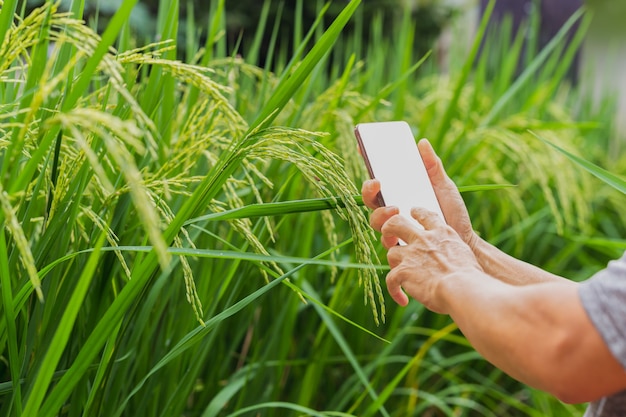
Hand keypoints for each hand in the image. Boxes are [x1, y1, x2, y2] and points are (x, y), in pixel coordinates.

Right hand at [361, 139, 477, 249]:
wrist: (464, 238)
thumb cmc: (452, 211)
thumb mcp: (444, 185)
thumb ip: (433, 166)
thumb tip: (422, 143)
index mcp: (400, 193)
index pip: (379, 179)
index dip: (369, 164)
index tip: (363, 149)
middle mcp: (393, 209)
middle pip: (371, 198)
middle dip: (368, 189)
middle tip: (377, 182)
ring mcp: (395, 227)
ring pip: (375, 219)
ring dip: (380, 213)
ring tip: (394, 209)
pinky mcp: (400, 244)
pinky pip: (386, 241)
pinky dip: (389, 236)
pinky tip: (398, 232)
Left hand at [382, 207, 482, 311]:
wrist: (463, 288)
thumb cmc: (472, 278)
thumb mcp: (465, 256)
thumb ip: (453, 254)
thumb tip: (452, 267)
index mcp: (443, 233)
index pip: (426, 215)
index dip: (417, 213)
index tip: (413, 212)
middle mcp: (424, 239)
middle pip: (396, 222)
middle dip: (389, 228)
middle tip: (389, 236)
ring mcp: (411, 254)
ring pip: (391, 252)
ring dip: (396, 264)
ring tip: (402, 278)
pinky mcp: (403, 271)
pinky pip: (391, 280)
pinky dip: (395, 291)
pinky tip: (403, 300)